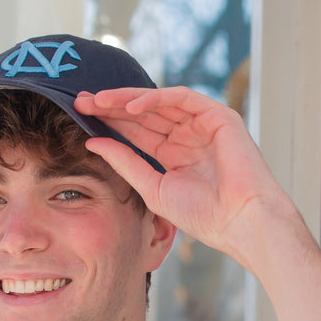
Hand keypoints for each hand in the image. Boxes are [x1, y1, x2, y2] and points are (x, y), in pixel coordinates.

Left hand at [73, 87, 299, 265]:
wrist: (240, 222)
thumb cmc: (204, 215)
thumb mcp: (153, 188)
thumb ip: (126, 163)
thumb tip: (93, 143)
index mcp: (174, 154)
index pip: (137, 131)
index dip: (109, 123)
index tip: (80, 117)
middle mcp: (188, 136)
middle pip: (144, 114)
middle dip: (112, 106)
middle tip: (81, 101)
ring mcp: (203, 124)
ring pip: (159, 103)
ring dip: (127, 99)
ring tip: (98, 100)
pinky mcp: (218, 116)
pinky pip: (182, 98)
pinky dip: (155, 99)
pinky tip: (130, 105)